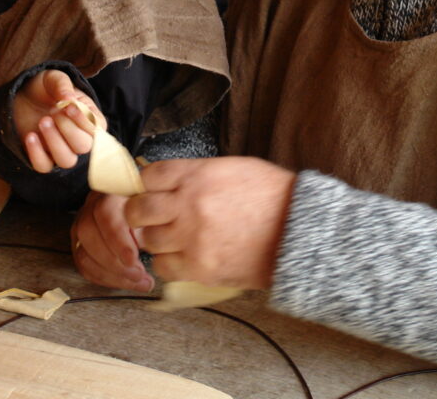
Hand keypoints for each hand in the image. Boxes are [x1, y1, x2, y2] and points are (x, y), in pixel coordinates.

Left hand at [11, 69, 104, 172]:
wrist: (22, 95)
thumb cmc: (45, 87)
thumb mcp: (54, 78)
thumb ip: (62, 85)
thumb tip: (68, 99)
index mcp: (90, 119)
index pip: (97, 130)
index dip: (84, 121)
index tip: (67, 107)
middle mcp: (79, 137)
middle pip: (84, 147)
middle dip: (68, 129)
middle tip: (53, 112)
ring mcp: (61, 149)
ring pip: (67, 160)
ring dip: (54, 142)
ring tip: (42, 121)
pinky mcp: (42, 156)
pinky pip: (43, 166)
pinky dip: (37, 154)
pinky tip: (30, 136)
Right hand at [71, 189, 151, 291]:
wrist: (141, 209)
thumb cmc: (149, 211)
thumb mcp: (153, 209)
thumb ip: (151, 221)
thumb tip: (157, 241)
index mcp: (110, 192)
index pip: (105, 212)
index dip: (116, 238)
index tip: (133, 258)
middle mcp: (90, 207)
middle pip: (88, 233)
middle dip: (113, 260)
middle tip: (139, 274)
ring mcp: (81, 226)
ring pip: (83, 254)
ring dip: (111, 274)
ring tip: (137, 280)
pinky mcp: (79, 244)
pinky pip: (84, 267)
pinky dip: (105, 279)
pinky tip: (126, 282)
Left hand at [125, 157, 295, 289]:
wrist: (298, 230)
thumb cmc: (270, 196)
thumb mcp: (232, 168)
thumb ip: (196, 174)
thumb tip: (167, 183)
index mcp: (198, 176)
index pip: (149, 176)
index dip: (147, 184)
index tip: (151, 190)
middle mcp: (189, 205)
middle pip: (138, 210)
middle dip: (139, 213)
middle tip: (148, 216)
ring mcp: (193, 239)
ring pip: (148, 240)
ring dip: (156, 238)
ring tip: (172, 237)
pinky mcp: (200, 267)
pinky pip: (164, 267)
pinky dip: (168, 262)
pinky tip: (182, 255)